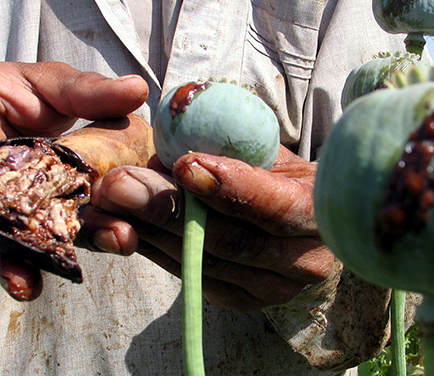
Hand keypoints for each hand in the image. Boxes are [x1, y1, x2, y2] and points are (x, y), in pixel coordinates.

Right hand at [0, 61, 147, 299]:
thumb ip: (87, 91)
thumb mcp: (50, 83)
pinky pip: (16, 240)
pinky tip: (38, 284)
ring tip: (25, 283)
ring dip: (7, 258)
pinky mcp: (10, 220)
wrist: (19, 116)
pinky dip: (27, 262)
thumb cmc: (26, 93)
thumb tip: (138, 89)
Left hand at [90, 146, 335, 311]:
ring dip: (150, 229)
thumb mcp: (274, 154)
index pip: (278, 207)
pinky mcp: (243, 300)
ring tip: (111, 198)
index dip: (231, 187)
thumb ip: (236, 147)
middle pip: (230, 241)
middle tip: (120, 182)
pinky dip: (156, 247)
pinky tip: (127, 223)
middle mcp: (305, 263)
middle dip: (168, 210)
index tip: (184, 162)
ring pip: (204, 261)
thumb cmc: (287, 179)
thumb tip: (177, 133)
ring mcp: (272, 289)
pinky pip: (192, 275)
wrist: (308, 227)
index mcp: (321, 216)